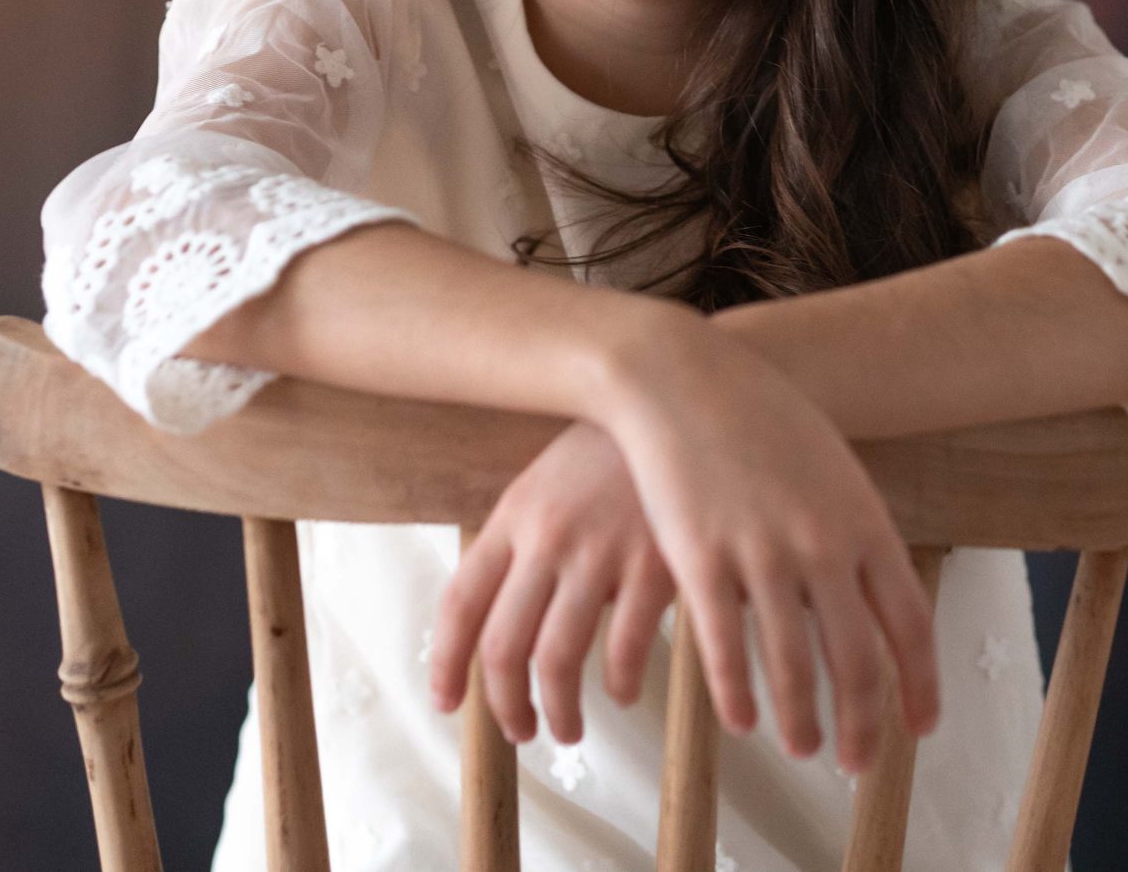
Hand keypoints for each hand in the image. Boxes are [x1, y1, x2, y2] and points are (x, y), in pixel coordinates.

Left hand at [430, 418, 673, 744]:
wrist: (680, 396)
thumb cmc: (611, 452)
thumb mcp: (547, 483)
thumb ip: (518, 543)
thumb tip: (492, 617)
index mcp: (515, 516)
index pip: (460, 605)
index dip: (447, 664)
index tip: (446, 701)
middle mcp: (549, 537)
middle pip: (503, 646)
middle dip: (505, 705)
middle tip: (520, 731)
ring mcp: (601, 551)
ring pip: (557, 660)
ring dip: (559, 710)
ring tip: (569, 728)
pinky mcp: (656, 563)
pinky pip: (625, 648)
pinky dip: (618, 682)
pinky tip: (622, 689)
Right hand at [598, 315, 941, 772]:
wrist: (684, 376)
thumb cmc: (758, 414)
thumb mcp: (829, 466)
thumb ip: (852, 529)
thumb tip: (868, 587)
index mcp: (865, 522)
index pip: (911, 624)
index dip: (919, 684)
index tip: (920, 726)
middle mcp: (824, 546)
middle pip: (857, 660)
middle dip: (863, 723)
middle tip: (857, 763)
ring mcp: (763, 554)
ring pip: (792, 665)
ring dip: (800, 720)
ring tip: (803, 748)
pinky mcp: (702, 560)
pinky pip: (724, 647)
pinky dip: (737, 693)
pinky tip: (740, 720)